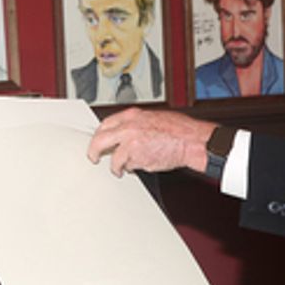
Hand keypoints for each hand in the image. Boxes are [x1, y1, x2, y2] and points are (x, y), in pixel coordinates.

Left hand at [87, 108, 214, 176]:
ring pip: (114, 158)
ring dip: (116, 166)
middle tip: (93, 158)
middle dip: (93, 151)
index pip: (105, 124)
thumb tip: (124, 132)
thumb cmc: (178, 130)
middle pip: (99, 140)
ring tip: (120, 169)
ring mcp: (131, 144)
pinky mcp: (137, 159)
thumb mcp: (153, 118)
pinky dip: (132, 168)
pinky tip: (141, 165)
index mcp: (132, 115)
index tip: (98, 141)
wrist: (191, 140)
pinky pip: (129, 167)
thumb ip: (136, 124)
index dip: (99, 134)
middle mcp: (128, 128)